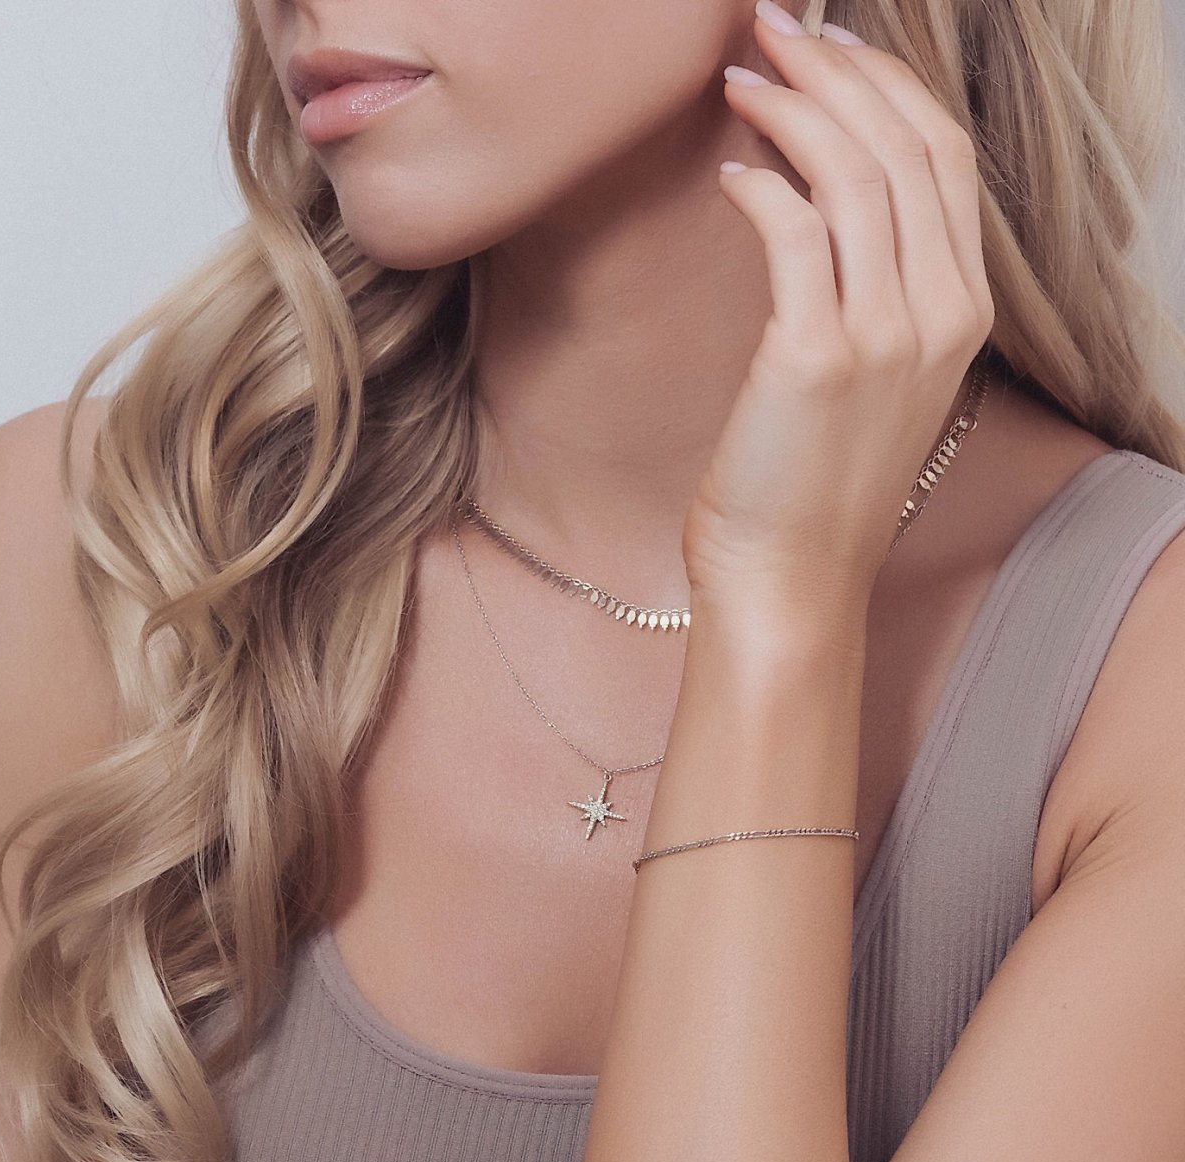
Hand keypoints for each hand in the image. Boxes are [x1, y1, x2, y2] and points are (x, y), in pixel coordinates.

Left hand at [683, 3, 994, 618]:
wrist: (790, 575)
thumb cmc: (812, 482)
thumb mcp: (872, 381)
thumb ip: (870, 294)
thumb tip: (813, 202)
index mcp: (962, 313)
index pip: (944, 161)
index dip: (889, 87)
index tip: (831, 48)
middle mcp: (941, 315)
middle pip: (907, 147)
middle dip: (838, 69)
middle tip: (773, 27)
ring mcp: (888, 336)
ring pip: (857, 176)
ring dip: (794, 109)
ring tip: (737, 78)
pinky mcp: (818, 357)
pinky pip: (798, 233)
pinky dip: (764, 185)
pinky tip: (730, 169)